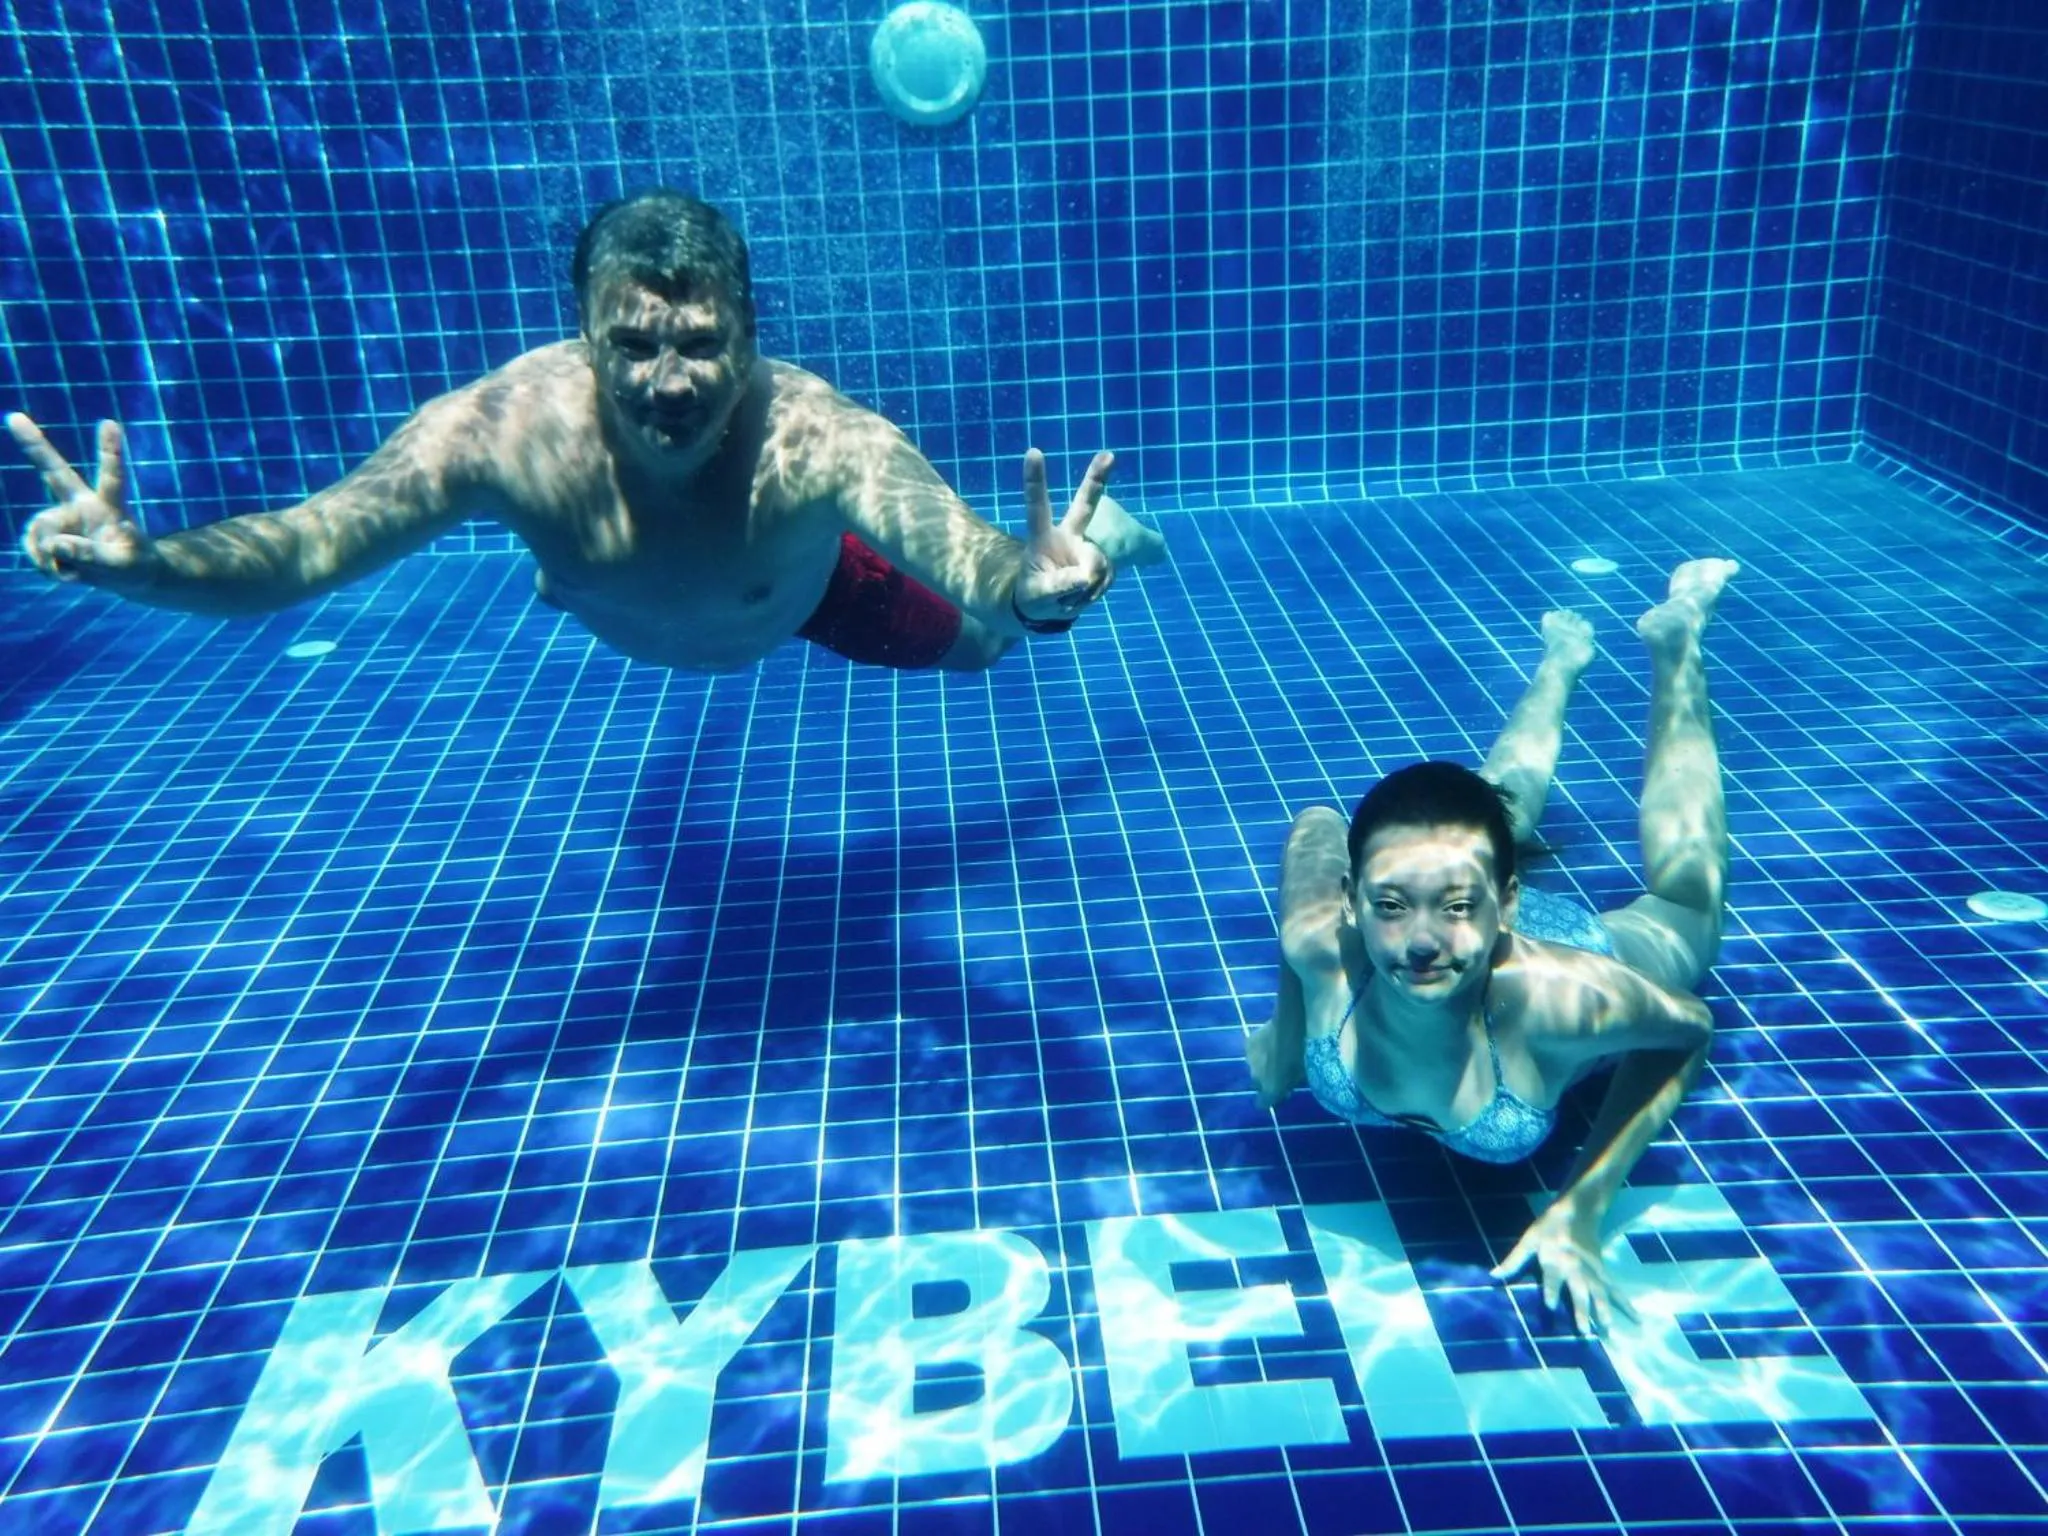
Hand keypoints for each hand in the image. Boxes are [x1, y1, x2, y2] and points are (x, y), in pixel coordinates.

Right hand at [9, 413, 158, 590]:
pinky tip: (64, 569)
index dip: (110, 451)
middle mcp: (82, 505)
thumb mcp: (123, 567)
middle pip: (56, 472)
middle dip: (34, 444)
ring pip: (42, 534)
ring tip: (75, 570)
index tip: (111, 422)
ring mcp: (62, 517)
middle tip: (14, 417)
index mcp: (110, 506)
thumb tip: (56, 545)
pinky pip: (35, 549)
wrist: (125, 578)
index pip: (112, 477)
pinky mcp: (48, 532)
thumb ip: (92, 556)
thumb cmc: (134, 566)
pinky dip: (46, 565)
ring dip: (51, 557)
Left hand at [1012, 448, 1113, 624]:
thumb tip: (1085, 575)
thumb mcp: (1038, 596)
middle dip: (1097, 479)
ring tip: (1069, 596)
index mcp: (1043, 536)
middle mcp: (1068, 535)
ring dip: (1086, 586)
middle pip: (1084, 504)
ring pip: (1097, 562)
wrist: (1051, 607)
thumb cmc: (1036, 595)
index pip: (1037, 506)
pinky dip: (1095, 592)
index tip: (1033, 451)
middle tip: (1109, 454)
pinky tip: (1082, 594)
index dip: (1035, 481)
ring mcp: (1087, 548)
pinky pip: (1106, 577)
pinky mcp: (1103, 562)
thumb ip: (1058, 586)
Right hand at [1245, 1022, 1302, 1108]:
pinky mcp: (1248, 1044)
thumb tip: (1286, 1089)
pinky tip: (1270, 1041)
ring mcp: (1250, 1060)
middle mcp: (1256, 1078)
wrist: (1292, 1027)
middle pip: (1260, 1083)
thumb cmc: (1304, 1053)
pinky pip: (1253, 1052)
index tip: (1282, 1092)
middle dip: (1268, 1079)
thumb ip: (1291, 1084)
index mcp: (1271, 1089)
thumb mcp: (1303, 1074)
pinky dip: (1260, 1049)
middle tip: (1281, 1070)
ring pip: (1255, 1066)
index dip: (1272, 1098)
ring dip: (1263, 1064)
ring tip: (1276, 1053)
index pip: (1262, 1104)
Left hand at [1490, 1197, 1634, 1335]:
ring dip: (1605, 1312)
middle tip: (1585, 1332)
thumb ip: (1513, 1259)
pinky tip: (1636, 1318)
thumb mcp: (1529, 1238)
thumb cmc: (1550, 1226)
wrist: (1578, 1209)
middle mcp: (1576, 1266)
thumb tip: (1493, 1276)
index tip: (1550, 1305)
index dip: (1551, 1289)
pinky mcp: (1603, 1271)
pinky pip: (1615, 1290)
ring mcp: (1592, 1270)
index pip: (1552, 1276)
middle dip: (1582, 1310)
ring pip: (1601, 1293)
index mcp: (1557, 1258)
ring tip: (1609, 1332)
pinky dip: (1626, 1304)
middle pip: (1581, 1290)